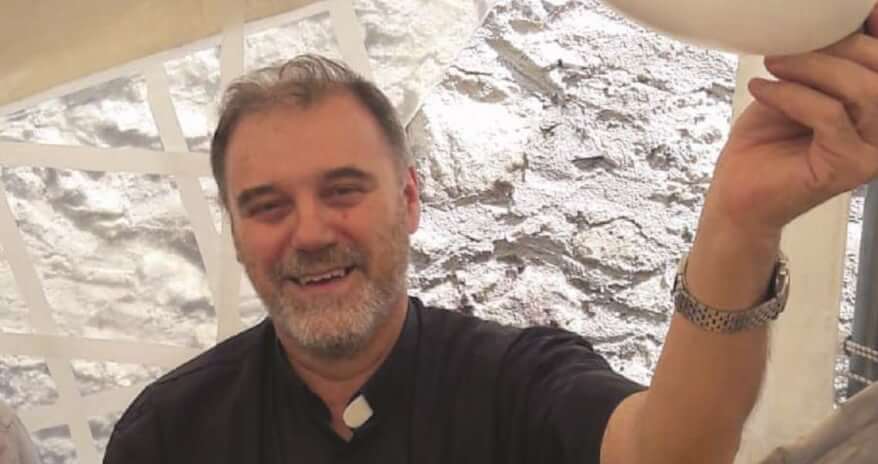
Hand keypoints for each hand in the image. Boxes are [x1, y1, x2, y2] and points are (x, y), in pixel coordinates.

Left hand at [701, 5, 877, 239]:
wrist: (738, 193)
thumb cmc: (765, 142)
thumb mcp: (796, 86)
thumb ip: (821, 59)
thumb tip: (831, 14)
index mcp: (876, 106)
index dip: (871, 30)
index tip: (850, 10)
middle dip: (837, 45)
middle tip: (789, 42)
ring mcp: (872, 151)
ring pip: (863, 90)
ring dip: (812, 67)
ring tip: (773, 63)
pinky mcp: (848, 168)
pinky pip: (829, 115)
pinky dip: (792, 95)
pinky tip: (762, 88)